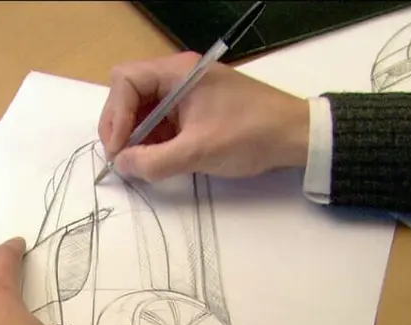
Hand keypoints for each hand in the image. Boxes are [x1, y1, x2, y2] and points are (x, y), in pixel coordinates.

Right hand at [98, 52, 310, 181]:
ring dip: (135, 135)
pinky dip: (151, 140)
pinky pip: (160, 120)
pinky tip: (153, 160)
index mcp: (178, 72)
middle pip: (128, 92)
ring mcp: (185, 92)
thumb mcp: (198, 152)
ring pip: (142, 108)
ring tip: (136, 163)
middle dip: (120, 125)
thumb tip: (121, 166)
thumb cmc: (250, 135)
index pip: (125, 81)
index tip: (119, 148)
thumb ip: (154, 161)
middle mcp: (178, 76)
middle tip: (121, 157)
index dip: (115, 115)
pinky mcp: (193, 109)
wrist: (295, 136)